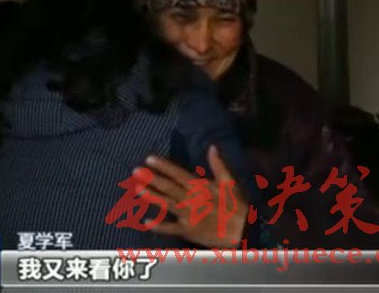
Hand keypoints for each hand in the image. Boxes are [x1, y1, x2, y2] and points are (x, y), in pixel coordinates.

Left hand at [133, 145, 247, 247]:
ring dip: (151, 196)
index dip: (163, 166)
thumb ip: (219, 164)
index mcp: (199, 187)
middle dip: (151, 178)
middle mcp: (189, 200)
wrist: (242, 231)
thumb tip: (212, 146)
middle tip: (136, 171)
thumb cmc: (236, 205)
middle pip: (167, 187)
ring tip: (137, 189)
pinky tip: (146, 222)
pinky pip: (170, 228)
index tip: (149, 159)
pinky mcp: (187, 230)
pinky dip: (158, 226)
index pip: (177, 173)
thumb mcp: (230, 182)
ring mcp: (186, 216)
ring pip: (165, 204)